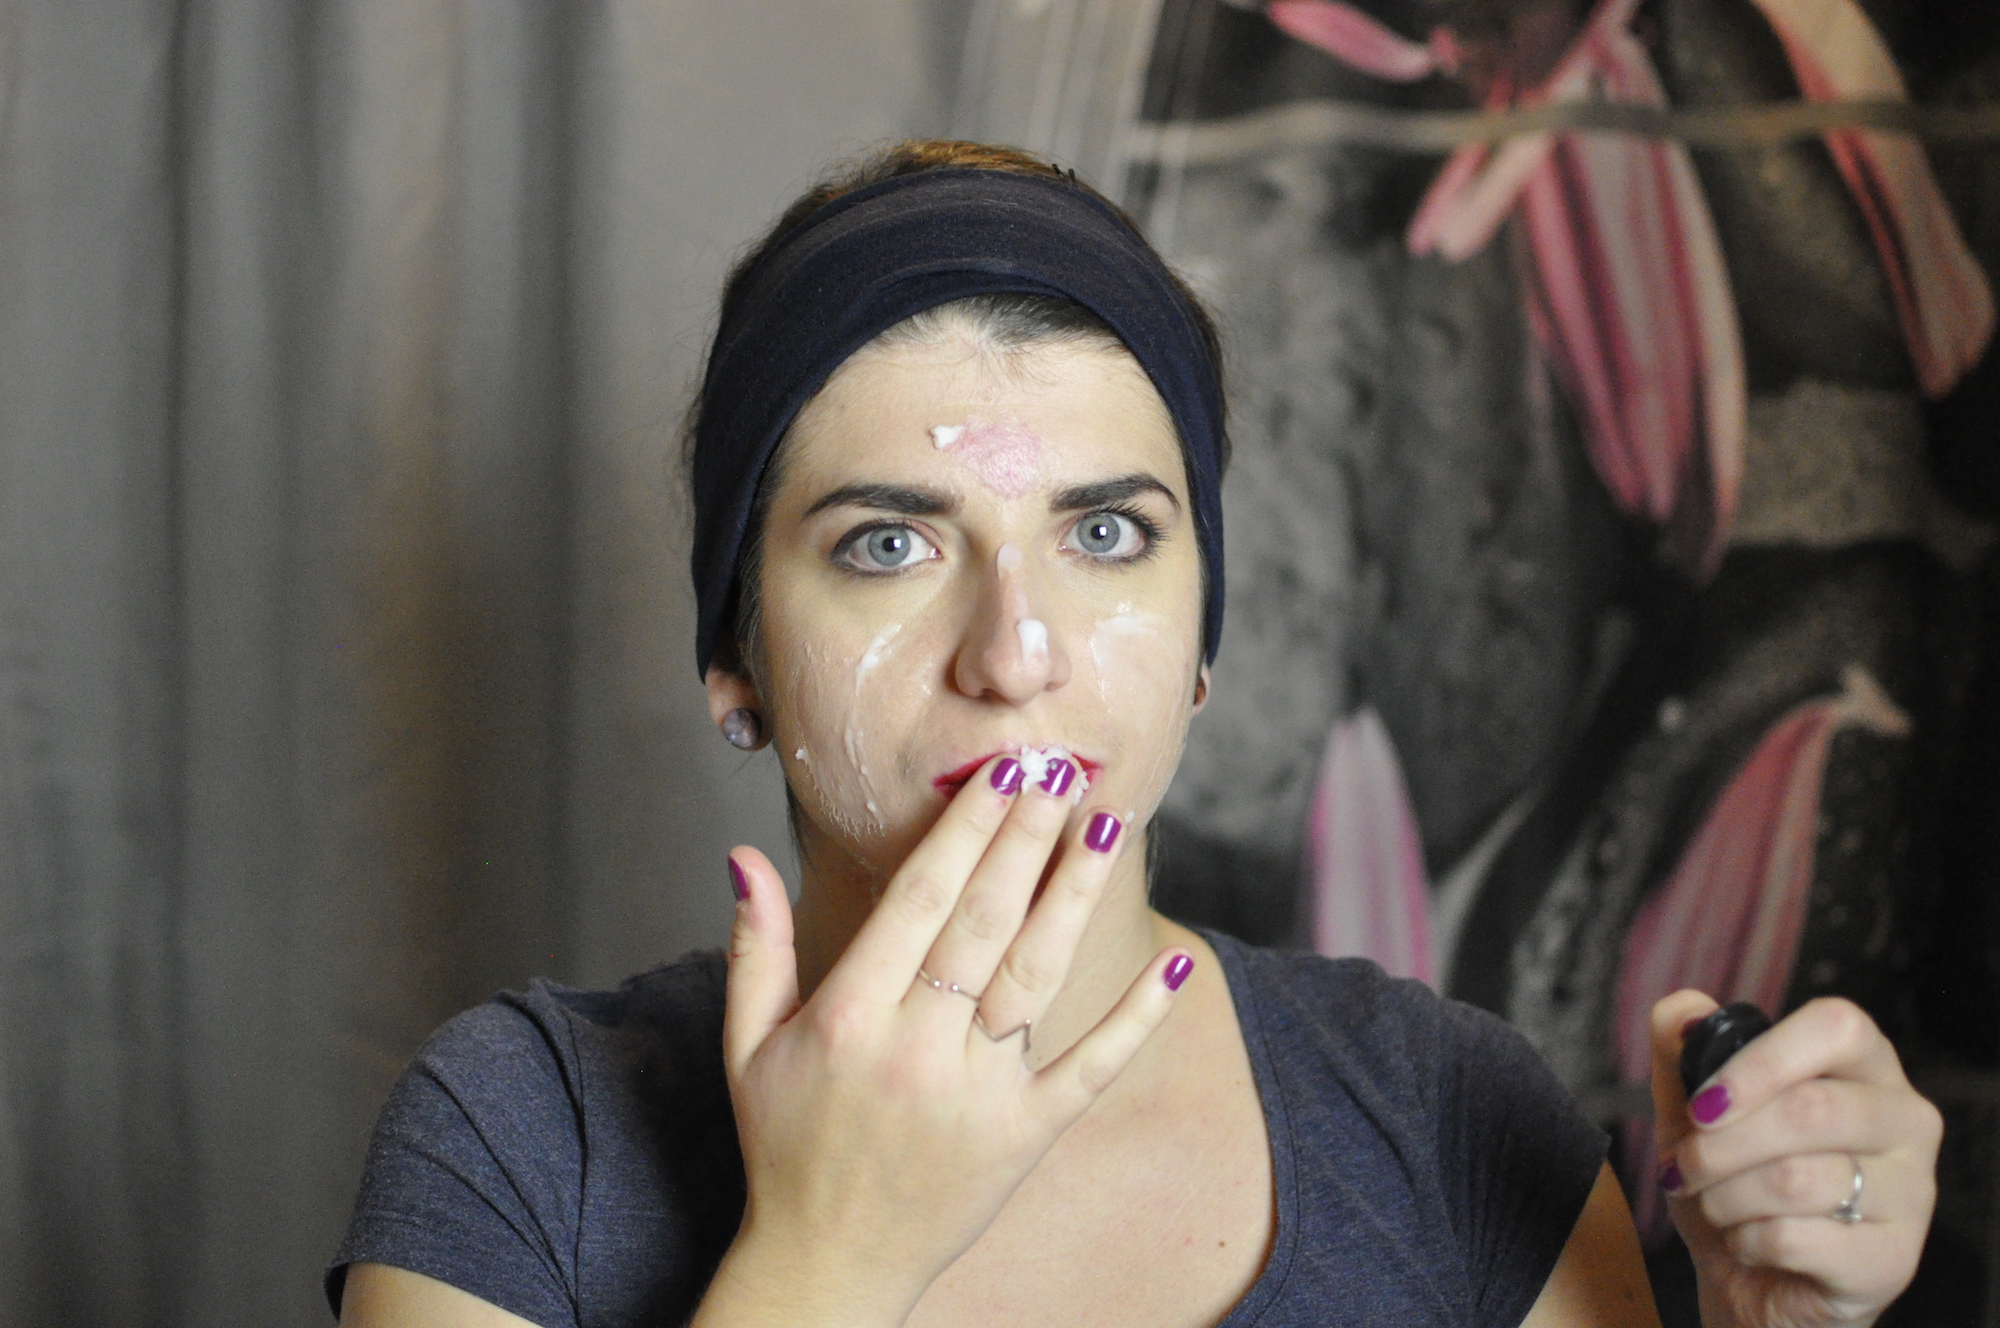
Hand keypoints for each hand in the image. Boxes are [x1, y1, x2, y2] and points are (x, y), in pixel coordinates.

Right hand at [693, 756, 1189, 1327]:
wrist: (828, 1265)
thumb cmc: (786, 1145)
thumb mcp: (748, 1047)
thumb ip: (756, 947)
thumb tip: (743, 854)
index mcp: (849, 1020)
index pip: (920, 901)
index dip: (965, 830)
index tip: (1000, 773)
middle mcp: (917, 1051)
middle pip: (984, 922)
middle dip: (1027, 837)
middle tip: (1062, 768)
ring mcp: (978, 1095)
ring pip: (1037, 976)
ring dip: (1074, 896)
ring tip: (1108, 826)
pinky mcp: (1025, 1137)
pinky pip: (1090, 1069)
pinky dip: (1136, 1019)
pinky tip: (1173, 966)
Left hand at [1648, 991, 1940, 1327]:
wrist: (1749, 1280)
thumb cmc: (1733, 1183)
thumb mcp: (1693, 1114)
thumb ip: (1683, 1053)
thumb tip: (1682, 1009)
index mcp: (1865, 1067)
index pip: (1838, 1026)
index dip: (1763, 1061)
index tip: (1705, 1102)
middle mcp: (1906, 1120)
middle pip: (1811, 1108)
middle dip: (1720, 1144)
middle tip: (1685, 1166)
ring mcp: (1912, 1192)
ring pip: (1798, 1178)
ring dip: (1725, 1196)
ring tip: (1713, 1204)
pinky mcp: (1894, 1259)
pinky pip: (1799, 1237)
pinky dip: (1747, 1240)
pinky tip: (1747, 1242)